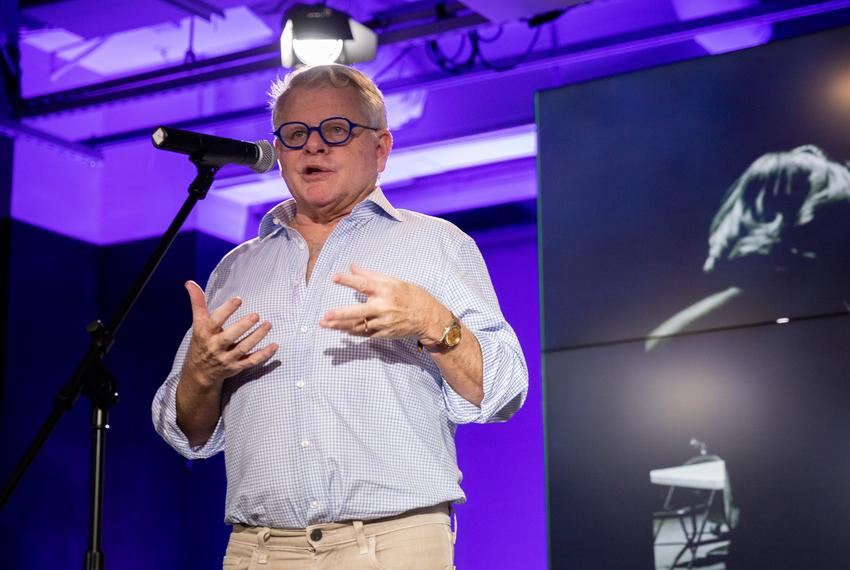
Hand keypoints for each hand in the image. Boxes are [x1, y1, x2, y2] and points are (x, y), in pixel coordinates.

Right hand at [182, 280, 277, 388]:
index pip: (215, 321)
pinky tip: (274, 345)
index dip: (226, 310)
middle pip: (230, 337)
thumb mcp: (198, 323)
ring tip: (268, 324)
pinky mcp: (237, 367)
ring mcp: (227, 358)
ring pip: (244, 348)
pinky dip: (264, 354)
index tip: (238, 299)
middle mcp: (215, 347)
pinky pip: (252, 361)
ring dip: (257, 337)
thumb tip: (190, 282)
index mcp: (205, 333)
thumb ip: (197, 303)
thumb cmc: (201, 342)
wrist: (199, 373)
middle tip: (256, 315)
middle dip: (243, 326)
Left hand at [319, 264, 449, 343]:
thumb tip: (352, 266)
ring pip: (359, 326)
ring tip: (325, 324)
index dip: (348, 281)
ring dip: (340, 326)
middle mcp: (384, 307)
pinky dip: (352, 332)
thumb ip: (371, 275)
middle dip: (341, 314)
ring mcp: (384, 322)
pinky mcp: (384, 334)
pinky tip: (341, 330)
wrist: (428, 317)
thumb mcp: (394, 281)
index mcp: (386, 290)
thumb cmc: (411, 295)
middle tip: (326, 315)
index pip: (364, 284)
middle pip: (359, 311)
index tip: (334, 278)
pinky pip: (365, 334)